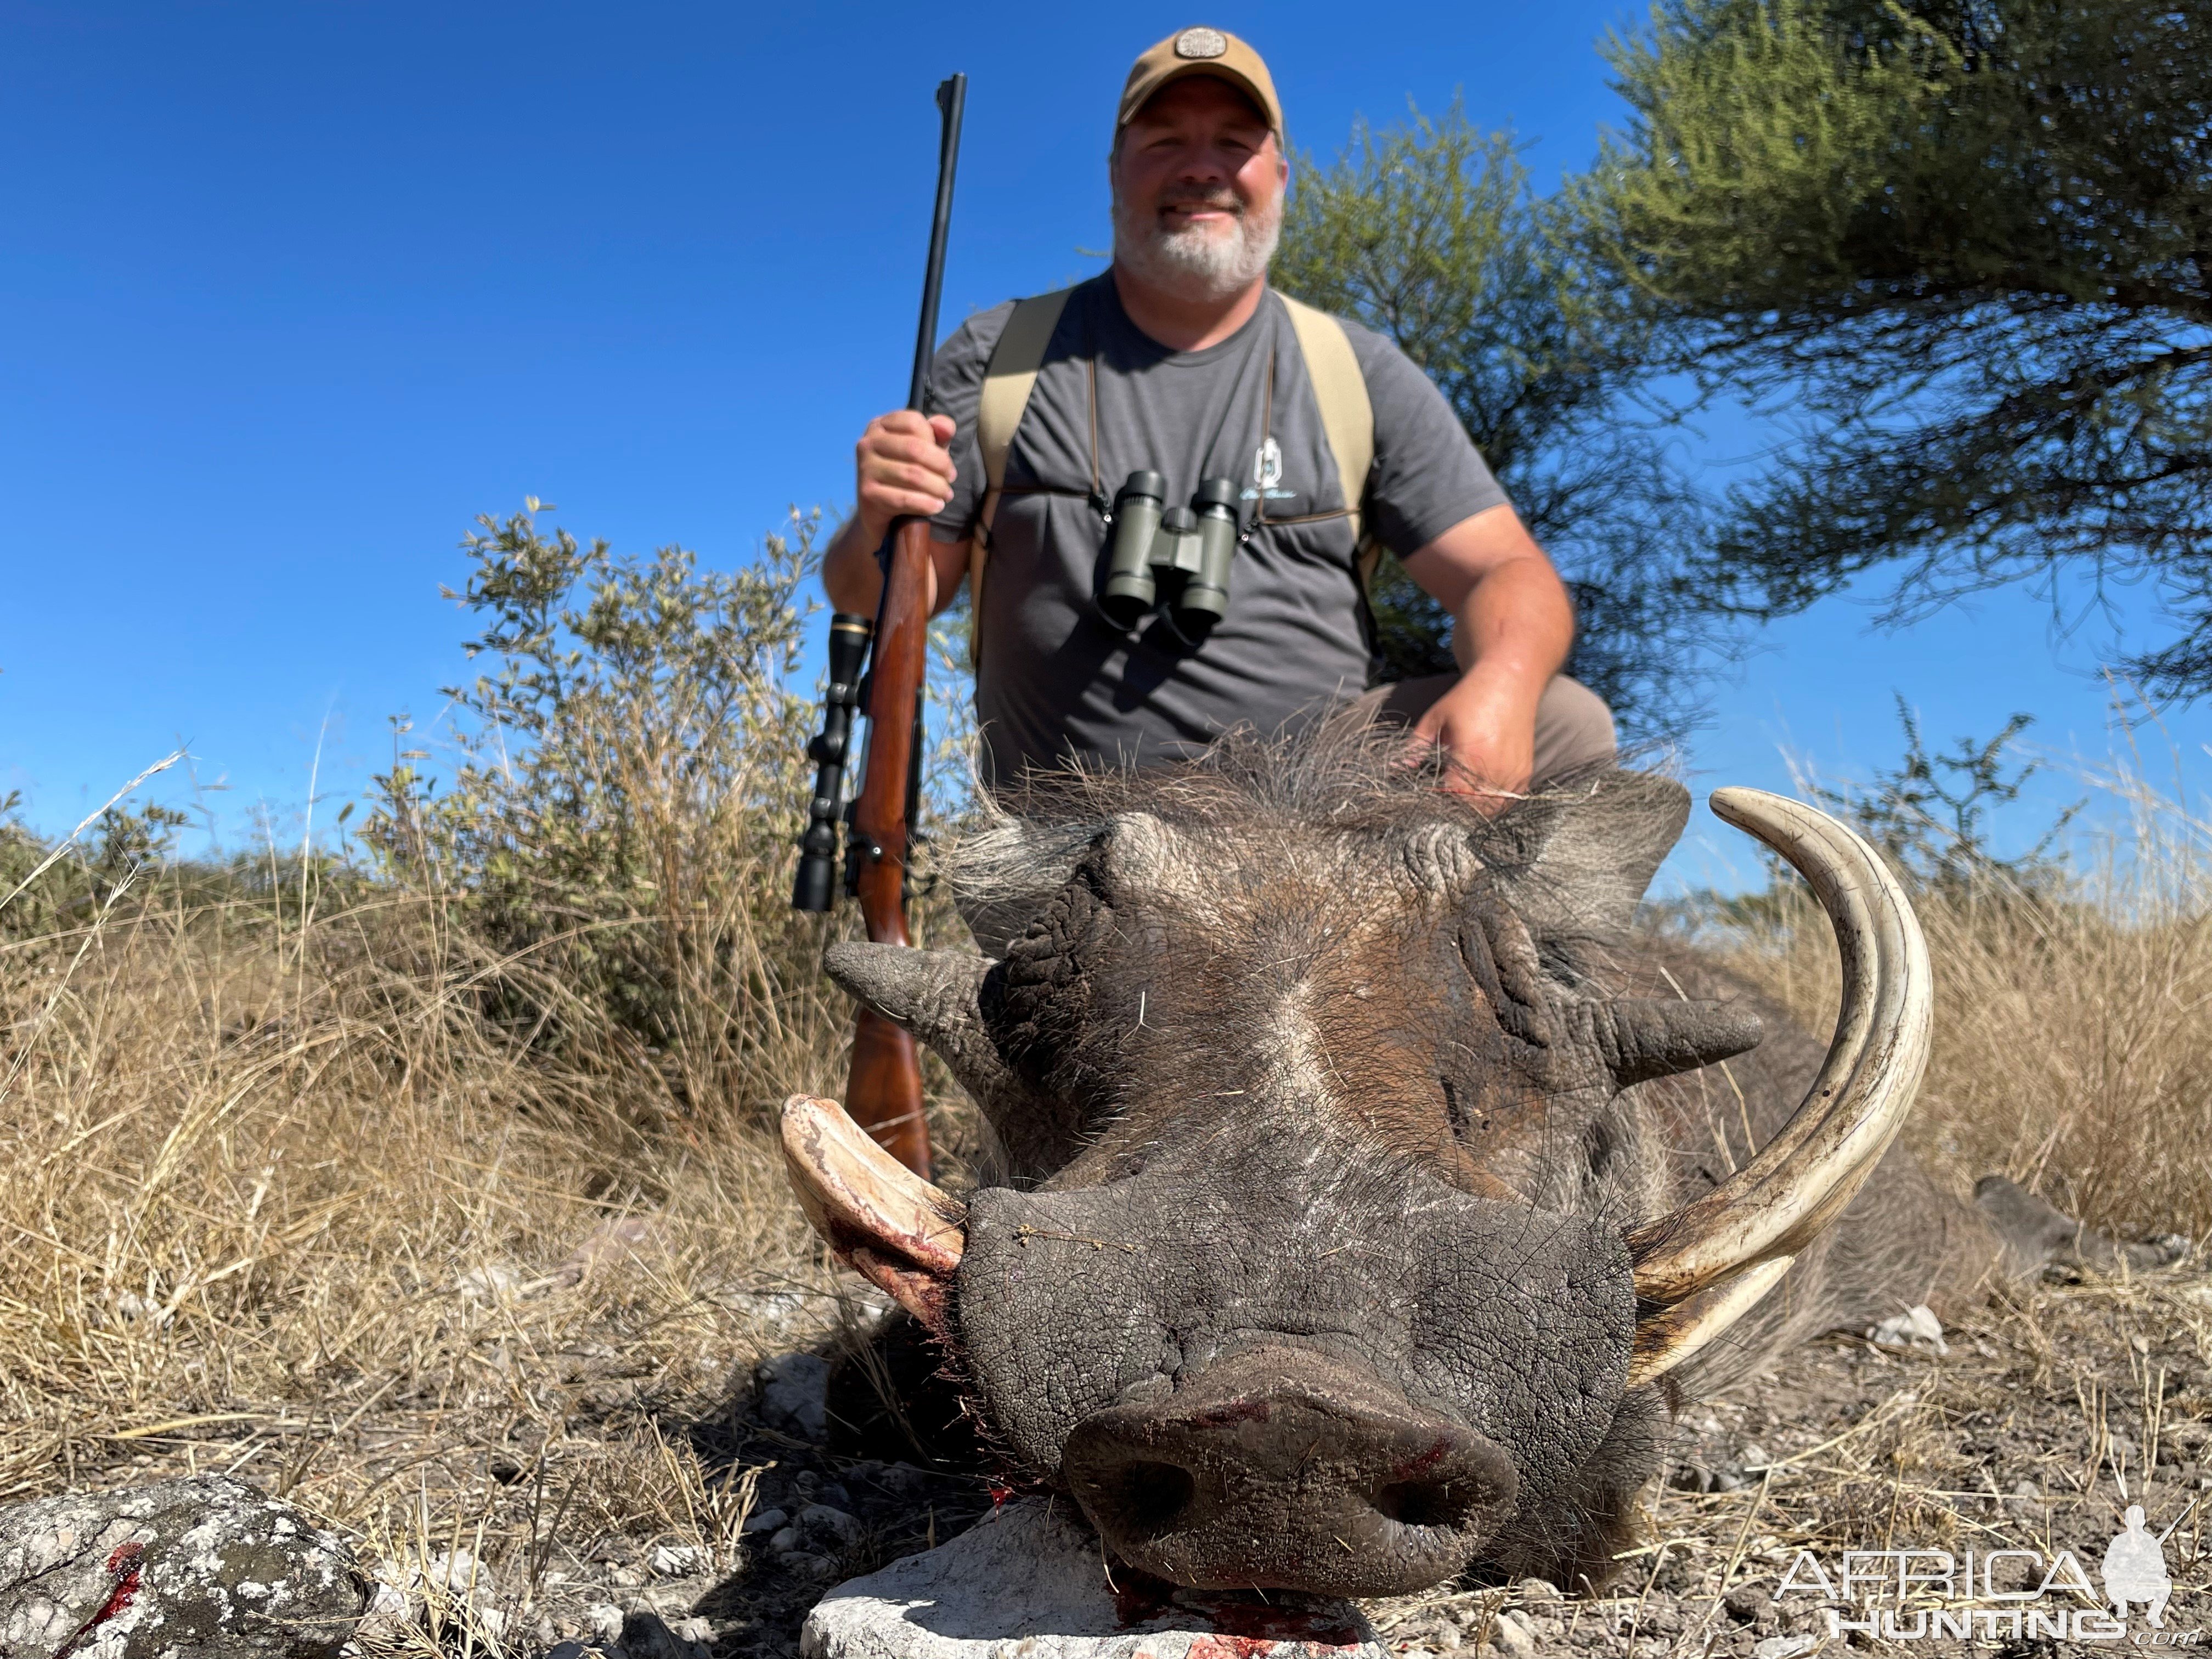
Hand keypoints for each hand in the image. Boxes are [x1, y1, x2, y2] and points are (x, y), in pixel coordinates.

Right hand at [855, 410, 956, 545]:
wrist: (880, 512)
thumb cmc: (905, 475)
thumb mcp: (924, 451)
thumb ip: (938, 435)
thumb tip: (947, 427)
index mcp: (880, 426)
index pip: (914, 423)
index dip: (936, 444)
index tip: (947, 464)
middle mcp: (868, 443)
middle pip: (915, 448)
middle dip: (941, 466)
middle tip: (951, 480)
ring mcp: (865, 468)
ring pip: (913, 475)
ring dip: (937, 487)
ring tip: (946, 495)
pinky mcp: (866, 493)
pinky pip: (904, 498)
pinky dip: (926, 504)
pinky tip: (936, 507)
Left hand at [1406, 675, 1537, 811]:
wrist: (1509, 682)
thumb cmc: (1469, 698)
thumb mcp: (1435, 718)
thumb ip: (1415, 746)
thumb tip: (1396, 768)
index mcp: (1470, 755)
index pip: (1454, 797)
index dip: (1440, 802)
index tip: (1429, 796)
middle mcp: (1495, 768)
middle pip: (1473, 809)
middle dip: (1456, 808)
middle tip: (1443, 798)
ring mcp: (1513, 772)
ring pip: (1492, 809)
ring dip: (1475, 809)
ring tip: (1461, 796)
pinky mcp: (1525, 773)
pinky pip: (1508, 801)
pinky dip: (1494, 803)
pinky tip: (1480, 793)